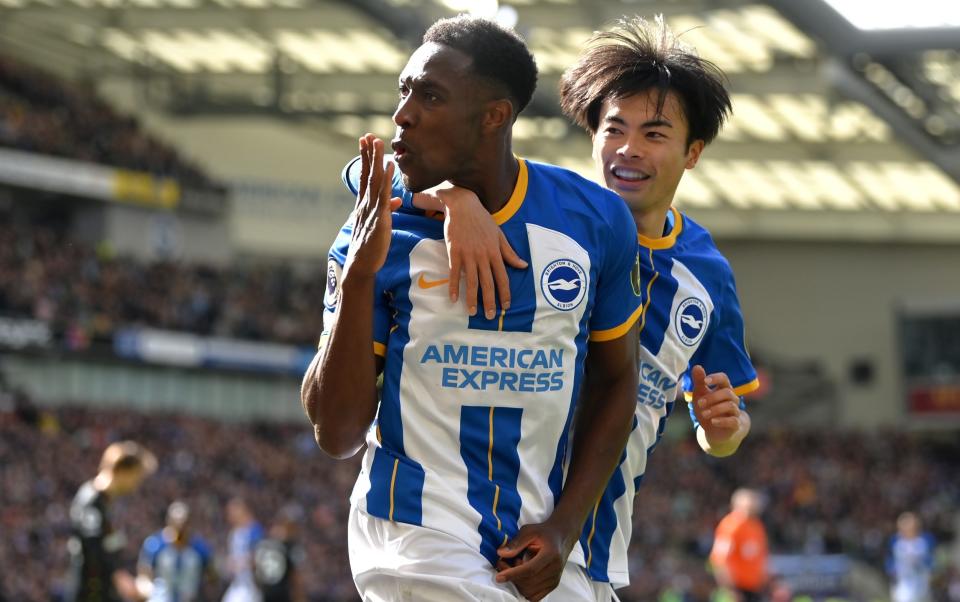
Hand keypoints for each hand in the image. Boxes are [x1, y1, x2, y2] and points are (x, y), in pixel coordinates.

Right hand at [344, 134, 401, 279]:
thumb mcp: (379, 224)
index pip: (364, 177)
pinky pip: (382, 195)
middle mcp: (365, 204)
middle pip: (367, 175)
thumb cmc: (370, 246)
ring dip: (375, 160)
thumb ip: (387, 209)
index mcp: (364, 205)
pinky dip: (386, 180)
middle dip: (367, 154)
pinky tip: (389, 166)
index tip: (364, 142)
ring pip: (373, 181)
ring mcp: (370, 210)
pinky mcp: (378, 218)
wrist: (361, 265)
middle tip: (367, 135)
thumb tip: (395, 200)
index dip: (365, 159)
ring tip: (377, 142)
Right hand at [435, 185, 527, 317]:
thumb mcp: (499, 235)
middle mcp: (483, 256)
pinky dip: (454, 286)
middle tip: (491, 316)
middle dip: (490, 301)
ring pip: (471, 281)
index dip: (505, 293)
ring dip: (472, 298)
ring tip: (472, 312)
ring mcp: (468, 255)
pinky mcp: (455, 252)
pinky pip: (454, 273)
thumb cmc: (482, 220)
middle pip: (488, 282)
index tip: (506, 306)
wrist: (463, 205)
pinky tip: (454, 298)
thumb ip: (509, 252)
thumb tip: (523, 265)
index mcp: (495, 252)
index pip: (503, 277)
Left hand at [495, 521, 573, 600]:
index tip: (499, 577)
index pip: (530, 570)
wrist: (561, 537)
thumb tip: (501, 554)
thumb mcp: (529, 531)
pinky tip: (520, 577)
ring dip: (517, 583)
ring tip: (513, 568)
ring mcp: (555, 579)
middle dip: (512, 577)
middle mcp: (555, 569)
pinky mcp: (553, 585)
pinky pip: (535, 596)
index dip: (513, 574)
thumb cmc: (544, 532)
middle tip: (501, 564)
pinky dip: (524, 590)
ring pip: (531, 591)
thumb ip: (516, 542)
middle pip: (529, 582)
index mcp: (551, 554)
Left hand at [690, 365, 741, 445]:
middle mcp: (732, 399)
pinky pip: (733, 421)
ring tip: (703, 413)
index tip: (705, 381)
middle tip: (699, 403)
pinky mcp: (735, 424)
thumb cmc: (707, 407)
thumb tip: (697, 366)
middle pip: (727, 393)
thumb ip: (699, 381)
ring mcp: (735, 411)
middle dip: (712, 397)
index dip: (716, 378)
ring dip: (715, 409)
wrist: (714, 430)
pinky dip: (722, 421)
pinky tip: (712, 422)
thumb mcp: (700, 394)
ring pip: (730, 406)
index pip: (724, 378)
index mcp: (724, 388)